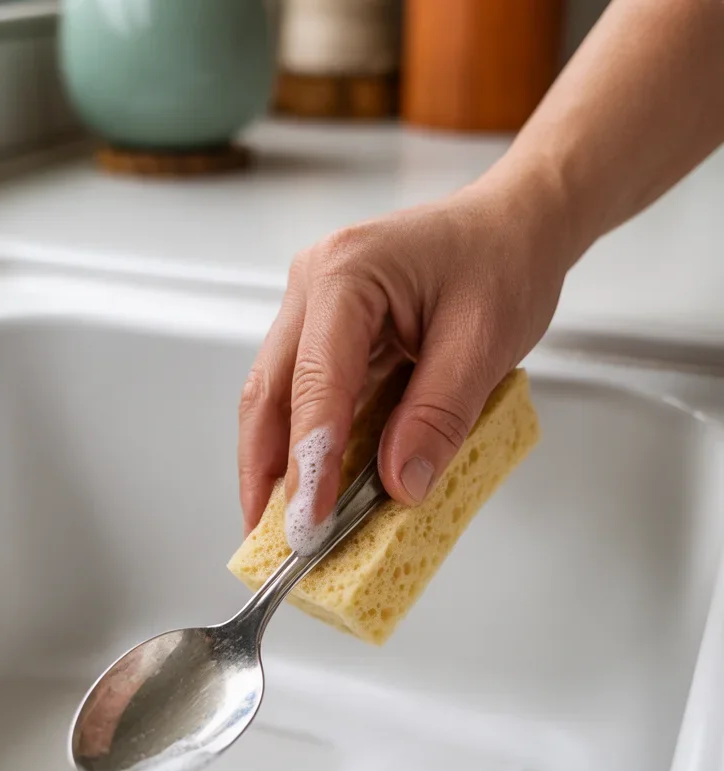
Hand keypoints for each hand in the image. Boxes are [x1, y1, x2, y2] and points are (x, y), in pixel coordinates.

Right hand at [237, 170, 570, 535]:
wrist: (511, 225)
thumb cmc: (502, 263)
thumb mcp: (485, 342)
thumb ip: (439, 416)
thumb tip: (399, 485)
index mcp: (347, 274)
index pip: (314, 383)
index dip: (308, 462)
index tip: (308, 523)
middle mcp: (313, 285)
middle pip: (270, 392)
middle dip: (265, 471)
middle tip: (270, 539)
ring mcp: (312, 307)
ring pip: (276, 396)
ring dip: (276, 463)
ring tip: (280, 524)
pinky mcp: (324, 331)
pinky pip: (302, 394)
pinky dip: (304, 444)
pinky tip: (311, 485)